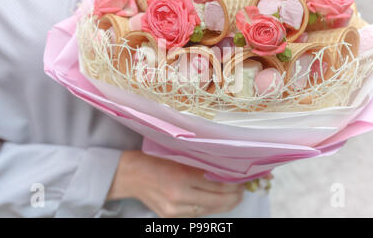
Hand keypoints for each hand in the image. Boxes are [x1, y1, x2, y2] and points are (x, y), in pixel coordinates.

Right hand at [107, 150, 244, 217]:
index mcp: (182, 176)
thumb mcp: (179, 156)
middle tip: (242, 190)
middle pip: (217, 201)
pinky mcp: (170, 217)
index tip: (243, 179)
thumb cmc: (155, 159)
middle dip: (233, 197)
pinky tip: (214, 202)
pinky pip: (196, 215)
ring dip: (223, 204)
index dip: (234, 184)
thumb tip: (225, 169)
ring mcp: (174, 210)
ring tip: (232, 197)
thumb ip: (201, 164)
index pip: (218, 185)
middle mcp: (179, 196)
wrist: (130, 175)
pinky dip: (208, 208)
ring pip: (209, 210)